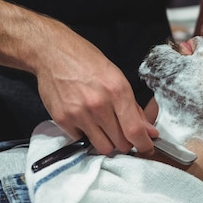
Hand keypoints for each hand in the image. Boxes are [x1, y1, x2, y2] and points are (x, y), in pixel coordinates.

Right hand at [35, 30, 157, 155]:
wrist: (53, 53)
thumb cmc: (88, 62)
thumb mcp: (117, 78)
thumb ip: (134, 108)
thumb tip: (149, 132)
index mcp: (118, 91)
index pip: (135, 130)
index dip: (144, 145)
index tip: (147, 148)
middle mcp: (99, 105)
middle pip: (120, 144)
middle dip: (125, 142)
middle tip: (121, 131)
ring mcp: (79, 114)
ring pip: (103, 147)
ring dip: (107, 142)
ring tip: (104, 127)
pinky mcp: (62, 120)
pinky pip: (82, 140)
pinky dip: (87, 135)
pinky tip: (85, 120)